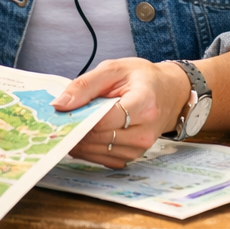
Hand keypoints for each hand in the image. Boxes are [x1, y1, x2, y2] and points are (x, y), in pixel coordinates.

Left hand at [51, 58, 191, 167]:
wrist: (169, 92)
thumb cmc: (142, 78)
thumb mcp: (113, 69)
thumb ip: (85, 86)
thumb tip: (60, 105)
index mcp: (144, 103)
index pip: (103, 120)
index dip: (79, 118)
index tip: (62, 113)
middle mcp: (146, 130)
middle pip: (100, 138)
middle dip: (77, 130)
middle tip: (61, 121)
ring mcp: (142, 146)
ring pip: (101, 151)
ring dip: (82, 143)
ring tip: (72, 127)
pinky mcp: (136, 154)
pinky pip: (106, 159)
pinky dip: (91, 150)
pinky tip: (85, 137)